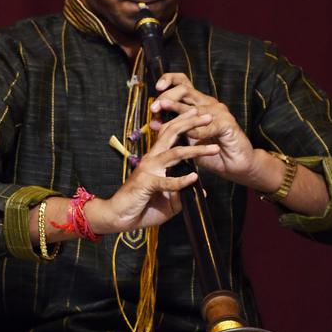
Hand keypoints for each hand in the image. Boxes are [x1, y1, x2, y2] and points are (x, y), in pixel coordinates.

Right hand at [94, 109, 220, 232]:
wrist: (118, 217)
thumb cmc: (141, 206)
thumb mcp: (168, 200)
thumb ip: (182, 193)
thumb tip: (201, 190)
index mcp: (155, 159)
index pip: (170, 134)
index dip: (184, 122)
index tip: (200, 114)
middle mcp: (151, 159)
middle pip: (171, 134)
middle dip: (190, 123)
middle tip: (208, 116)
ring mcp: (148, 170)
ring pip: (174, 153)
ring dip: (196, 150)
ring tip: (214, 148)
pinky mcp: (146, 183)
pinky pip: (167, 181)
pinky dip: (181, 180)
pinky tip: (194, 178)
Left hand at [149, 72, 255, 183]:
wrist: (233, 165)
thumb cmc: (209, 151)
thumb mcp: (187, 140)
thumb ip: (173, 130)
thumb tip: (153, 123)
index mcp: (197, 103)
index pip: (182, 83)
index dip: (168, 80)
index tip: (156, 88)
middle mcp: (208, 103)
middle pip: (185, 89)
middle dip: (167, 97)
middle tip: (154, 108)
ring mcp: (219, 112)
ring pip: (194, 108)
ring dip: (176, 112)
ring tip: (163, 114)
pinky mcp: (228, 123)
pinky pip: (209, 126)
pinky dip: (197, 131)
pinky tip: (189, 135)